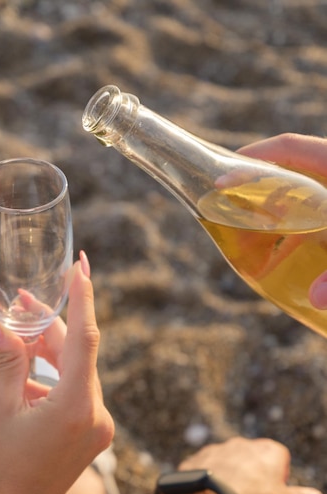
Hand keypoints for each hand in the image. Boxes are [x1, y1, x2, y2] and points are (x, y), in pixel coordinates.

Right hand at [0, 251, 114, 493]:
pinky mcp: (93, 432)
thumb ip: (7, 359)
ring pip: (77, 372)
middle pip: (78, 353)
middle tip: (22, 301)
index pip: (86, 337)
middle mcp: (98, 413)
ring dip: (48, 354)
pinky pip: (75, 392)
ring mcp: (99, 425)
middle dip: (50, 328)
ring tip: (15, 336)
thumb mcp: (2, 408)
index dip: (83, 297)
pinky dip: (52, 379)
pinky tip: (22, 372)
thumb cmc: (2, 467)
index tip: (81, 267)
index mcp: (78, 406)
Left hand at [178, 437, 323, 493]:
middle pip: (252, 458)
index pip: (280, 457)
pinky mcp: (195, 459)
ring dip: (229, 476)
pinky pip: (204, 468)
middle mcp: (241, 444)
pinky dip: (207, 480)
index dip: (279, 476)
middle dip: (253, 475)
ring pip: (227, 462)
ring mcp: (216, 449)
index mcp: (267, 450)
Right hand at [237, 133, 326, 309]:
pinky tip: (290, 259)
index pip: (291, 149)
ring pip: (303, 204)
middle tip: (231, 216)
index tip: (222, 178)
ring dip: (277, 219)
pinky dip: (299, 239)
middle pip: (291, 176)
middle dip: (259, 192)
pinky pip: (313, 228)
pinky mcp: (326, 234)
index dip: (254, 158)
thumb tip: (314, 300)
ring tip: (253, 241)